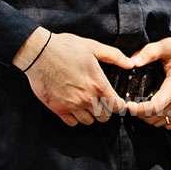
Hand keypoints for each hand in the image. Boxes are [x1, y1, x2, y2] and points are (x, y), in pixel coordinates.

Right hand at [14, 29, 131, 126]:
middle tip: (102, 102)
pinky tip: (75, 107)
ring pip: (88, 121)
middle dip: (106, 110)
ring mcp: (71, 105)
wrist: (39, 53)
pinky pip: (72, 122)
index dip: (120, 106)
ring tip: (88, 104)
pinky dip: (75, 118)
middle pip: (104, 117)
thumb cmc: (66, 47)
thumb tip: (130, 64)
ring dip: (91, 115)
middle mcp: (86, 98)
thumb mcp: (94, 47)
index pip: (116, 106)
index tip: (118, 103)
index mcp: (98, 84)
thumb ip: (115, 56)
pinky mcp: (57, 108)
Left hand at [125, 36, 170, 129]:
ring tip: (142, 109)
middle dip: (141, 114)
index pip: (155, 106)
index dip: (139, 109)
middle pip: (158, 117)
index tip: (129, 106)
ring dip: (151, 118)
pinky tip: (157, 112)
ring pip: (165, 122)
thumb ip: (149, 52)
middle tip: (132, 106)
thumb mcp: (168, 45)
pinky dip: (163, 121)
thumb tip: (132, 61)